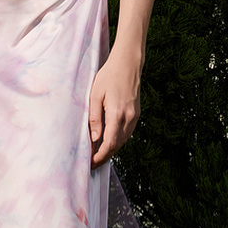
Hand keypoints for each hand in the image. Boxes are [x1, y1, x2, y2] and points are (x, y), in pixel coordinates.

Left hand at [88, 50, 140, 167]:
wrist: (128, 64)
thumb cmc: (109, 76)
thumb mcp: (95, 95)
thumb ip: (95, 118)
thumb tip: (95, 139)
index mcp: (117, 114)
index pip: (109, 143)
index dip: (100, 156)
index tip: (91, 163)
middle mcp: (129, 118)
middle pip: (117, 145)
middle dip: (105, 156)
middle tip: (93, 163)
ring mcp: (134, 116)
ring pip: (124, 140)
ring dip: (112, 150)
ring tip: (99, 155)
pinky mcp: (136, 114)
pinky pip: (127, 133)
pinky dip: (118, 140)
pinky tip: (109, 141)